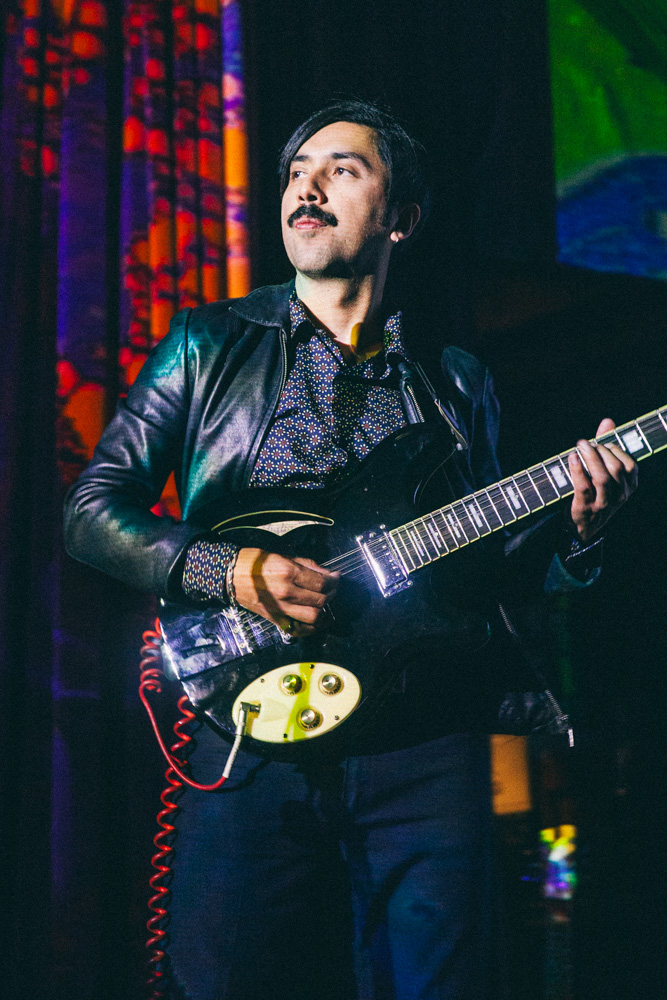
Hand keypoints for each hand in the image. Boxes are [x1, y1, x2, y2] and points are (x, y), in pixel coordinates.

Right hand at [232, 548, 338, 635]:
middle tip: (331, 589)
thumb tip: (327, 572)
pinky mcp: (274, 618)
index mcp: (288, 572)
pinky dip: (310, 628)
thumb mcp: (282, 556)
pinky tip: (315, 621)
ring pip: (313, 617)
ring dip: (324, 612)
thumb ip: (306, 565)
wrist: (229, 575)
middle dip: (331, 594)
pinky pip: (298, 629)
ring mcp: (280, 608)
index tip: (336, 578)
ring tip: (324, 605)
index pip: (321, 582)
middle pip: (320, 600)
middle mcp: (286, 592)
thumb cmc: (254, 562)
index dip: (334, 581)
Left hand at [568, 418, 637, 542]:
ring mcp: (603, 504)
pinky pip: (583, 486)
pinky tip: (571, 457)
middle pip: (615, 468)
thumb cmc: (595, 493)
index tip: (601, 443)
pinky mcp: (585, 508)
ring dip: (590, 457)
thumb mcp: (605, 472)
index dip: (614, 450)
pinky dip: (577, 469)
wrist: (582, 527)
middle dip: (601, 451)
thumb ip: (606, 446)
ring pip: (601, 477)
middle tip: (585, 442)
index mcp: (628, 487)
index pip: (628, 464)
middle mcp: (619, 496)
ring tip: (580, 445)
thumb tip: (608, 421)